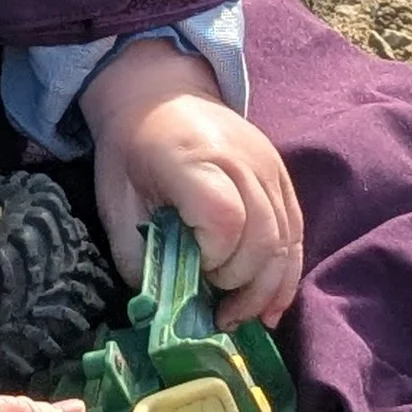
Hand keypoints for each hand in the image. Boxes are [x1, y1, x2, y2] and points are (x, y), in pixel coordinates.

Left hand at [81, 35, 302, 327]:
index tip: (193, 275)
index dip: (215, 259)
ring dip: (267, 290)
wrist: (159, 93)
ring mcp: (268, 165)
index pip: (225, 218)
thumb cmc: (131, 150)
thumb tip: (159, 309)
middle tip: (216, 311)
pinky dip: (286, 274)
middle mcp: (240, 158)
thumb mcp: (115, 200)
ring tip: (240, 318)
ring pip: (286, 239)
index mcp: (192, 158)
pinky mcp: (282, 175)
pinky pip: (296, 231)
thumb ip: (135, 255)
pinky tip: (269, 306)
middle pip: (263, 236)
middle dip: (242, 285)